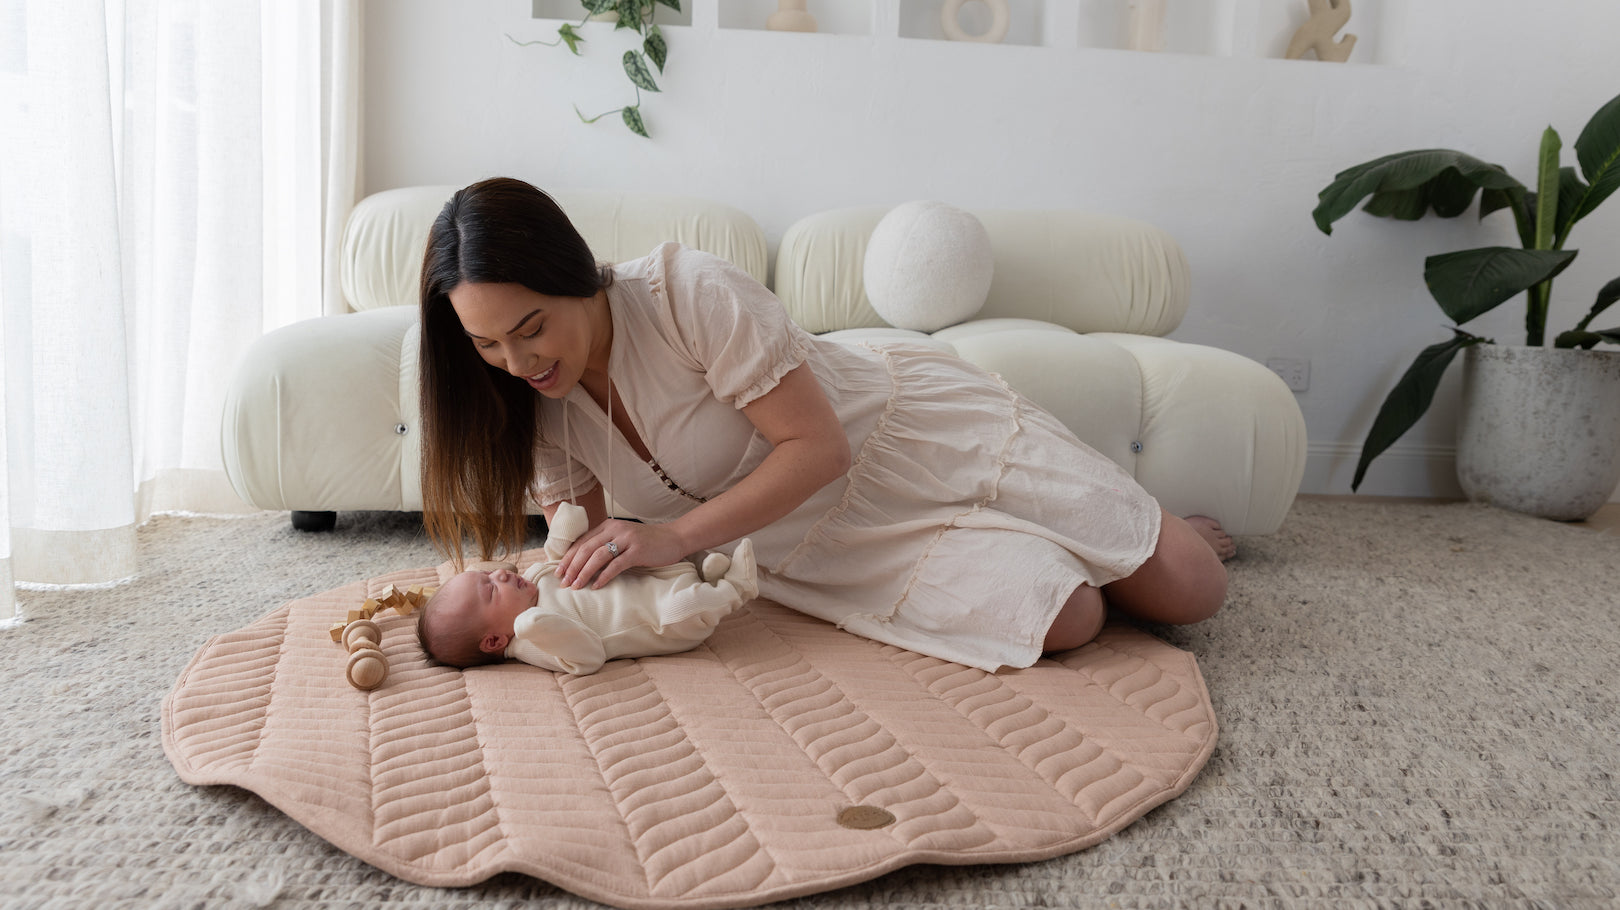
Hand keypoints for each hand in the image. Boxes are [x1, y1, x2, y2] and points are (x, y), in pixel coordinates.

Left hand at [555, 519, 687, 588]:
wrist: (675, 538)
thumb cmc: (648, 542)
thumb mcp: (623, 539)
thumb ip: (607, 545)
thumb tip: (584, 564)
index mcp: (608, 525)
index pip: (582, 541)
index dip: (568, 557)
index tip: (559, 572)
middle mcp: (615, 529)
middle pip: (586, 548)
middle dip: (572, 567)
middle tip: (564, 582)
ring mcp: (627, 539)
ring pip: (598, 556)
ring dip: (584, 572)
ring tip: (576, 586)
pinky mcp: (637, 550)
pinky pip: (616, 565)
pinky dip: (604, 576)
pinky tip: (596, 586)